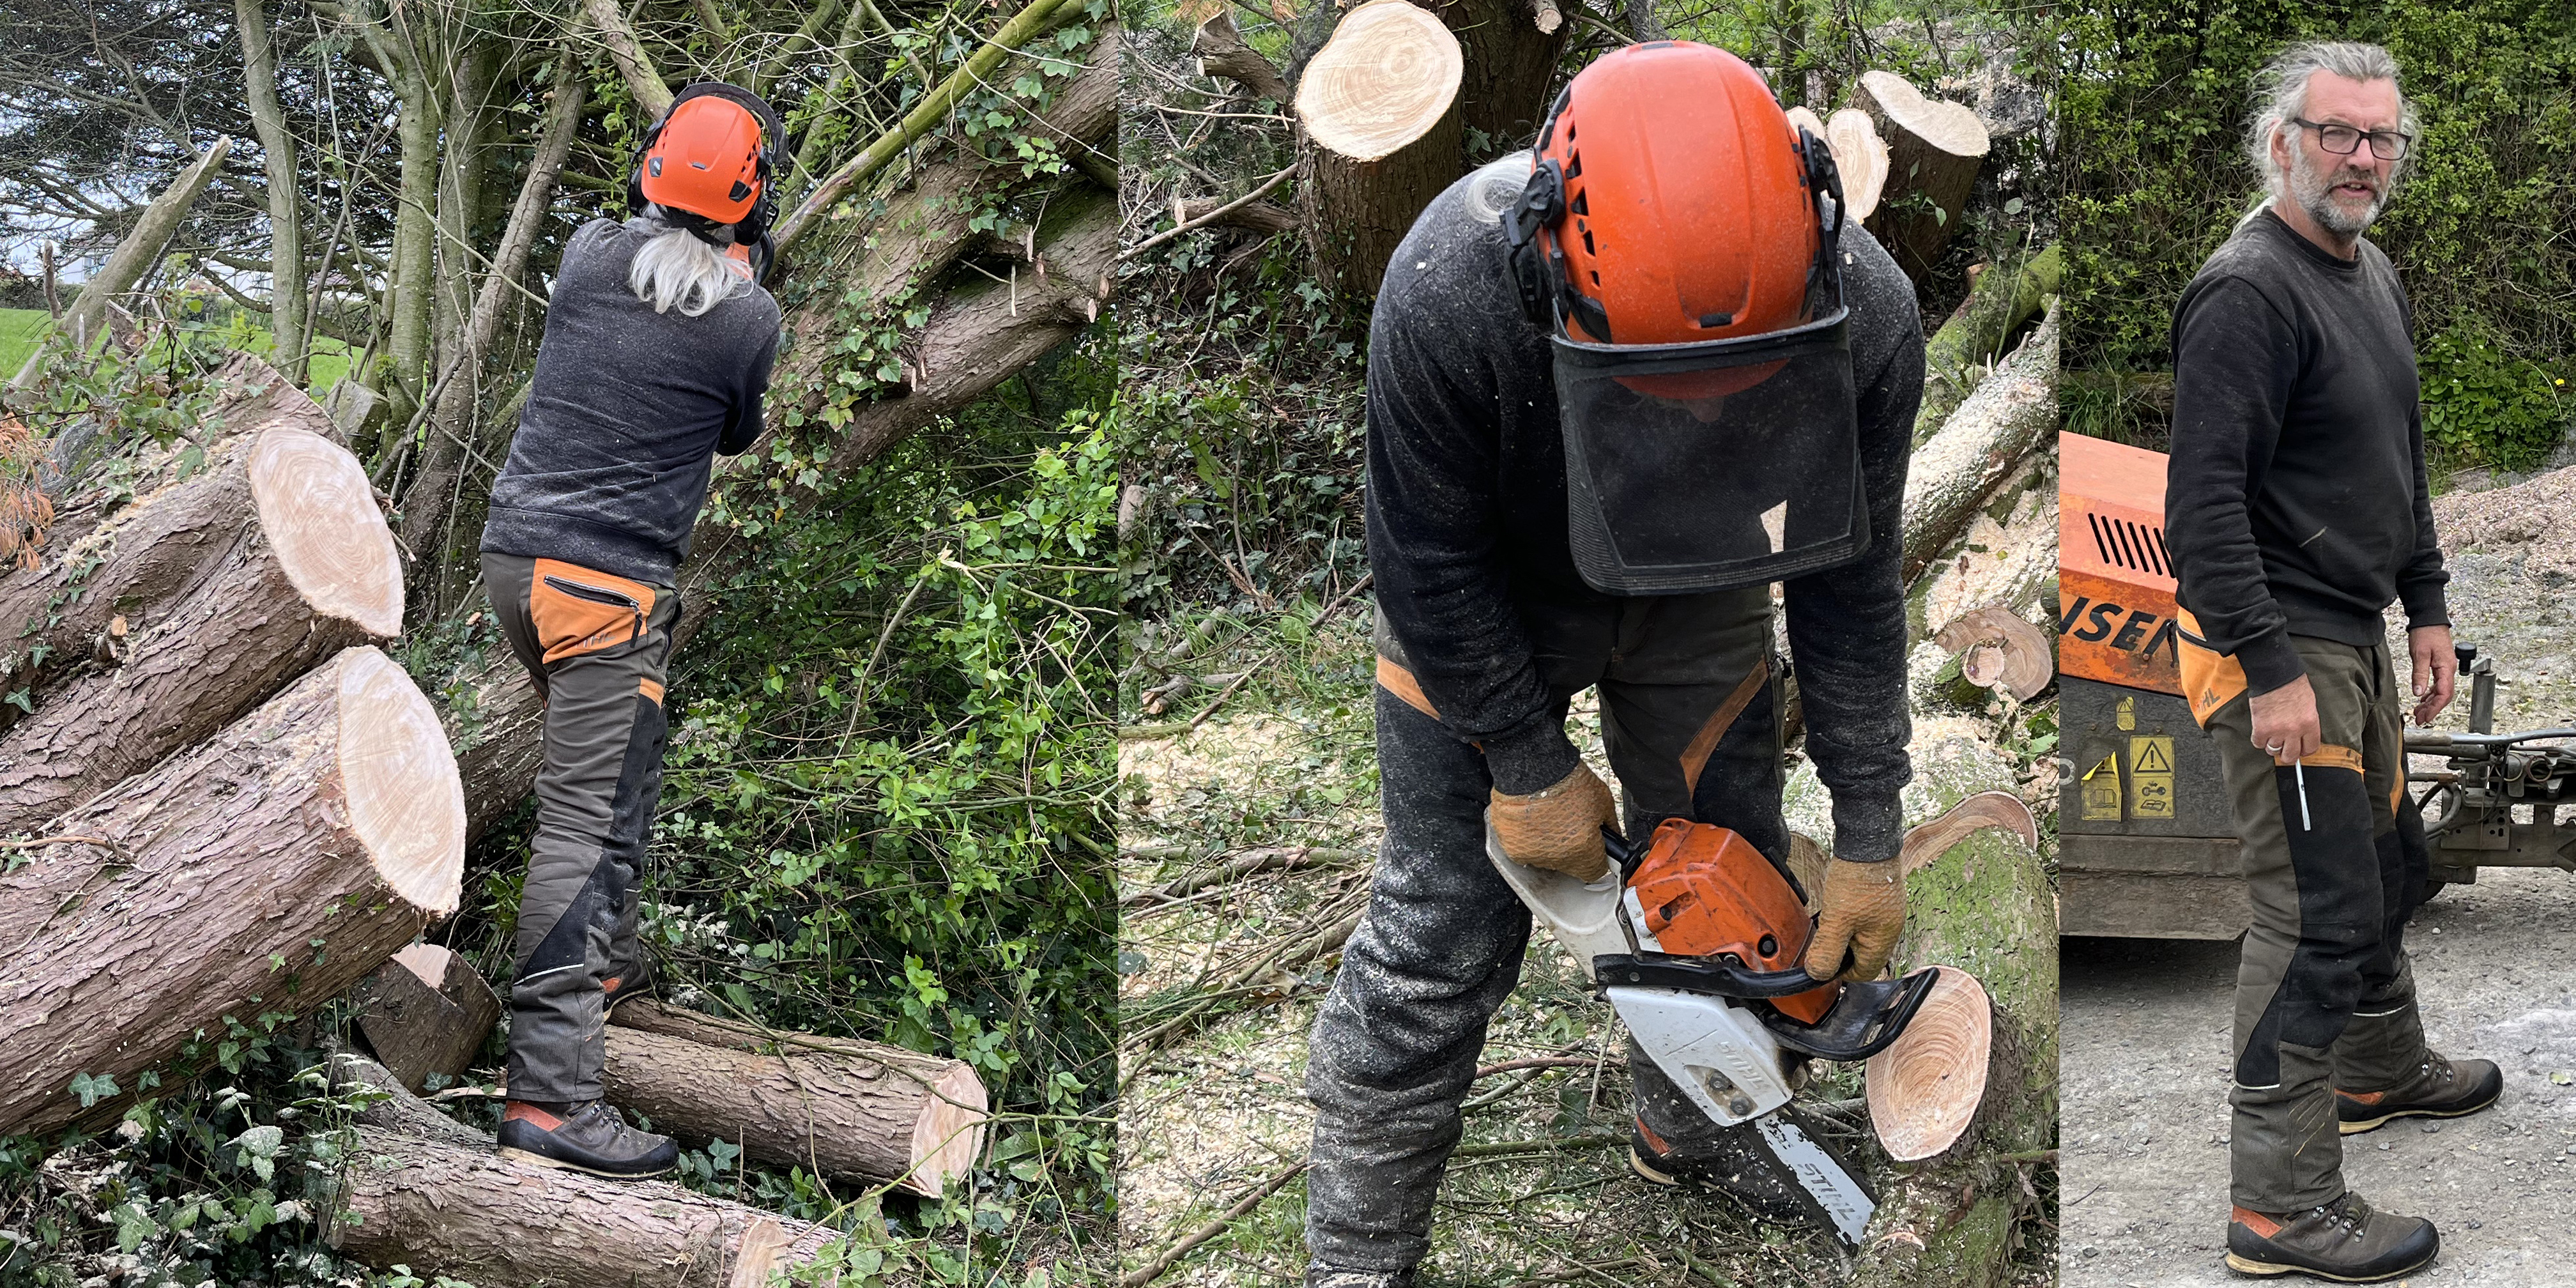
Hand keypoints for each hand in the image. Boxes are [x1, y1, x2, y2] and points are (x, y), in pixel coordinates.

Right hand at [1490, 762, 1619, 881]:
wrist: (1533, 767)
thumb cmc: (1568, 780)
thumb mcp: (1603, 800)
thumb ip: (1611, 826)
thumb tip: (1613, 839)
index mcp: (1584, 850)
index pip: (1595, 872)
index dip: (1596, 859)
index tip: (1593, 848)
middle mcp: (1558, 858)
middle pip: (1570, 867)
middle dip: (1573, 850)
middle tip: (1569, 825)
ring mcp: (1533, 855)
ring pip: (1547, 859)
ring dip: (1550, 846)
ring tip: (1549, 819)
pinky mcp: (1513, 848)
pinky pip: (1526, 851)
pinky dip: (1530, 839)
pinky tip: (1533, 820)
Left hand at [1804, 858, 1904, 983]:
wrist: (1867, 843)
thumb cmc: (1857, 879)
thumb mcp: (1836, 920)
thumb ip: (1827, 950)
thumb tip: (1818, 973)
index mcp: (1884, 940)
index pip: (1865, 973)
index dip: (1842, 974)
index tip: (1823, 965)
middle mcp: (1890, 929)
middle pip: (1864, 956)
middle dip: (1841, 953)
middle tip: (1823, 940)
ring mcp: (1887, 913)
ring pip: (1862, 937)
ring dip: (1843, 935)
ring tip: (1828, 922)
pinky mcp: (1880, 899)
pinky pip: (1863, 920)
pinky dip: (1848, 920)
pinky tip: (1837, 908)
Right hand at [2249, 675, 2321, 765]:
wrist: (2274, 675)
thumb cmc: (2292, 685)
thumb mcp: (2309, 705)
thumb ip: (2307, 723)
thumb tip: (2302, 736)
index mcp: (2310, 723)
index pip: (2311, 748)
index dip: (2304, 751)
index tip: (2300, 750)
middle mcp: (2294, 730)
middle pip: (2291, 755)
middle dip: (2288, 755)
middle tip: (2284, 749)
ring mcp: (2276, 730)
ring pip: (2273, 751)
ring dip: (2272, 745)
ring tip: (2271, 737)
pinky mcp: (2260, 728)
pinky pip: (2258, 743)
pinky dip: (2259, 740)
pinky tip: (2261, 732)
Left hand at [2409, 624, 2456, 725]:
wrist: (2429, 620)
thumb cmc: (2426, 633)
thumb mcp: (2420, 655)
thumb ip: (2420, 674)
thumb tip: (2418, 693)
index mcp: (2446, 669)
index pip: (2444, 694)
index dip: (2435, 708)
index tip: (2425, 717)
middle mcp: (2448, 670)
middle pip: (2443, 696)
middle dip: (2432, 709)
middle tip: (2419, 719)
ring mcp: (2445, 668)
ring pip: (2440, 691)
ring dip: (2429, 703)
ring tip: (2418, 712)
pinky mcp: (2440, 666)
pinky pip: (2437, 684)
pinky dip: (2429, 693)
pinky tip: (2422, 699)